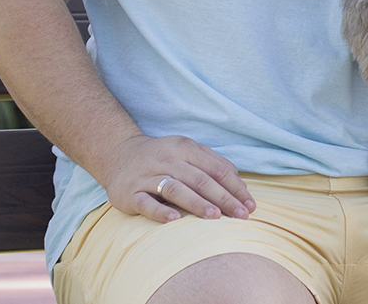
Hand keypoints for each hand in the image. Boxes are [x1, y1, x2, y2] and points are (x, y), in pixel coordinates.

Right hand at [100, 134, 256, 223]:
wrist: (118, 154)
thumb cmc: (163, 157)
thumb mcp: (187, 152)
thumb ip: (213, 163)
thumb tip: (240, 184)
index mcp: (185, 148)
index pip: (216, 169)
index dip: (235, 187)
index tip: (250, 205)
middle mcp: (167, 159)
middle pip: (200, 179)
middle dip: (224, 198)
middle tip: (240, 215)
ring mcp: (147, 176)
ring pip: (175, 189)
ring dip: (197, 203)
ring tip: (215, 217)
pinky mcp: (129, 193)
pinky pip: (146, 202)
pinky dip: (160, 211)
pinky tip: (174, 220)